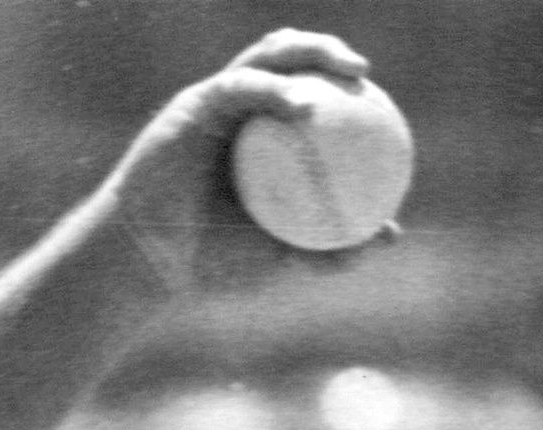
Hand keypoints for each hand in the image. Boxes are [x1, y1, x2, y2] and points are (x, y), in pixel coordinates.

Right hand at [100, 29, 394, 296]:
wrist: (152, 263)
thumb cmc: (211, 263)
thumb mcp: (283, 259)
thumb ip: (332, 246)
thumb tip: (390, 236)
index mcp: (259, 138)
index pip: (305, 96)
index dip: (340, 87)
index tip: (380, 102)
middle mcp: (239, 112)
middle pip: (288, 62)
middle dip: (327, 52)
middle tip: (364, 74)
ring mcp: (214, 103)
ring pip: (266, 58)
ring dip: (307, 53)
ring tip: (344, 71)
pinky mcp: (193, 105)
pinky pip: (239, 86)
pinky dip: (273, 90)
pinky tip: (303, 107)